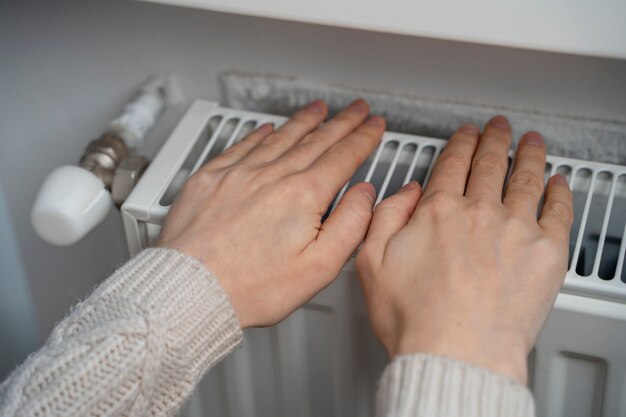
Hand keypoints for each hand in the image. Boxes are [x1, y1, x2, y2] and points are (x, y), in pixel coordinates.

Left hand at [158, 100, 382, 327]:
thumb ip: (350, 225)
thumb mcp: (318, 267)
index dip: (363, 138)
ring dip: (304, 121)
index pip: (342, 157)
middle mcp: (271, 176)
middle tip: (357, 109)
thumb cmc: (251, 287)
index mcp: (301, 196)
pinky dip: (259, 133)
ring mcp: (238, 174)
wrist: (190, 289)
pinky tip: (267, 127)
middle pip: (315, 140)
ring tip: (319, 109)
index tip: (374, 126)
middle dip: (341, 122)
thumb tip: (365, 194)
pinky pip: (241, 145)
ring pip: (279, 137)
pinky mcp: (210, 178)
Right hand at [355, 116, 573, 383]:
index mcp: (438, 212)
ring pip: (526, 178)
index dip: (459, 144)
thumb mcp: (371, 263)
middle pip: (489, 164)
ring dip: (529, 154)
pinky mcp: (546, 253)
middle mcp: (479, 212)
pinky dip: (560, 191)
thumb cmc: (416, 320)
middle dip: (494, 139)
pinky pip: (558, 210)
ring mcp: (516, 230)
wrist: (457, 355)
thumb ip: (385, 217)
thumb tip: (406, 192)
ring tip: (532, 141)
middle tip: (498, 127)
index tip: (465, 135)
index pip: (452, 164)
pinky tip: (559, 182)